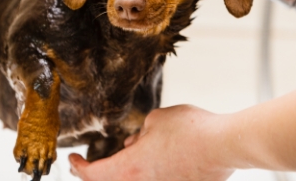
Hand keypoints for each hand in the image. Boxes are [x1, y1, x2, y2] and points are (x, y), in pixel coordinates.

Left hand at [68, 105, 233, 180]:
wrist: (223, 145)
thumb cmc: (190, 130)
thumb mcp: (156, 119)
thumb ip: (141, 131)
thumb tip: (136, 142)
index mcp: (131, 166)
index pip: (93, 174)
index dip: (79, 167)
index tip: (72, 159)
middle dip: (96, 173)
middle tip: (86, 164)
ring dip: (124, 169)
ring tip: (131, 149)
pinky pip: (153, 180)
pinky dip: (146, 171)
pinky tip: (156, 155)